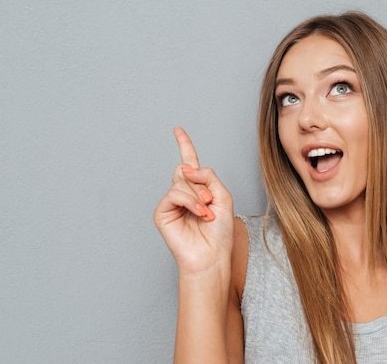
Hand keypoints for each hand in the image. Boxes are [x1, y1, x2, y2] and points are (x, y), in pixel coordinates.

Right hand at [153, 128, 233, 275]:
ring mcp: (171, 202)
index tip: (178, 130)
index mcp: (199, 189)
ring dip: (199, 196)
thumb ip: (208, 176)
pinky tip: (199, 214)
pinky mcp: (162, 212)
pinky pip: (175, 193)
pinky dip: (190, 202)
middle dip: (201, 183)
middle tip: (210, 202)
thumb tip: (187, 168)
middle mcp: (183, 193)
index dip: (184, 145)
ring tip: (206, 213)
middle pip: (186, 169)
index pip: (190, 162)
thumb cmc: (220, 231)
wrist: (212, 255)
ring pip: (181, 180)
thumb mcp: (224, 197)